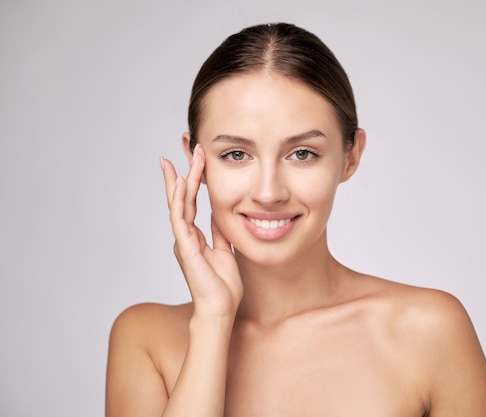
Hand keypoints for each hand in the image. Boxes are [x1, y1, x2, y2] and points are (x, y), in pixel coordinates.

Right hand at [161, 145, 242, 318]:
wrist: (220, 309)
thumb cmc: (223, 286)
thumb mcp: (225, 251)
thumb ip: (219, 233)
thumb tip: (220, 214)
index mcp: (195, 237)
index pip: (192, 202)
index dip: (193, 180)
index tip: (196, 159)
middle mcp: (185, 236)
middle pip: (182, 198)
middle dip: (183, 172)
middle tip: (187, 148)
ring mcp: (184, 241)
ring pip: (179, 204)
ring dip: (180, 180)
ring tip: (180, 158)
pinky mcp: (186, 247)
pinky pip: (180, 219)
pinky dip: (179, 200)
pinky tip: (179, 183)